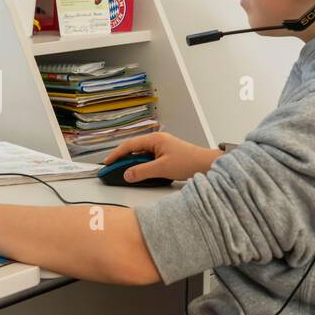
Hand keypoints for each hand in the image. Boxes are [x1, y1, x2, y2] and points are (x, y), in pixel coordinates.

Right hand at [102, 132, 219, 182]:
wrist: (207, 165)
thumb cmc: (189, 162)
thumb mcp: (162, 168)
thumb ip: (142, 171)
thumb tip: (127, 174)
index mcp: (155, 139)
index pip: (129, 146)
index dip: (116, 155)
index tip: (106, 163)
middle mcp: (157, 141)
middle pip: (134, 150)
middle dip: (122, 160)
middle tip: (112, 170)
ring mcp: (162, 148)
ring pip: (141, 156)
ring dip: (133, 164)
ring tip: (124, 173)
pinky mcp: (166, 155)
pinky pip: (149, 160)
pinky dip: (142, 166)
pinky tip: (140, 174)